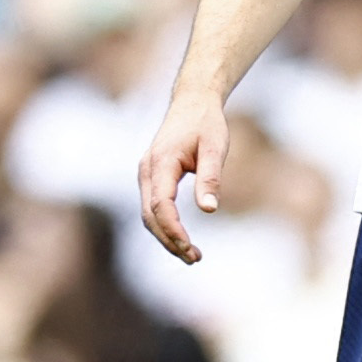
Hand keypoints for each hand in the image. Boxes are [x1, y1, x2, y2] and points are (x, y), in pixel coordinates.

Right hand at [138, 88, 229, 264]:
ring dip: (166, 237)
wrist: (192, 102)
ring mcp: (146, 174)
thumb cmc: (206, 124)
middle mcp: (147, 171)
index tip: (190, 248)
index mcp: (161, 163)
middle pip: (150, 216)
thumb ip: (210, 177)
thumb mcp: (215, 147)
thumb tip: (209, 210)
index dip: (173, 230)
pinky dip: (164, 226)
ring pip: (148, 214)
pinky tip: (182, 239)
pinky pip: (152, 207)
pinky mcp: (151, 177)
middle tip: (195, 259)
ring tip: (192, 255)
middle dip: (169, 240)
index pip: (161, 205)